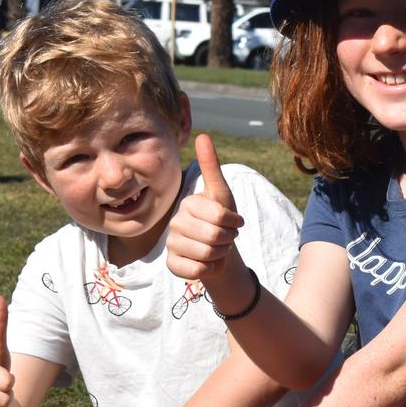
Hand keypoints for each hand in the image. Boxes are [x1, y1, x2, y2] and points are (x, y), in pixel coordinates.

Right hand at [167, 133, 245, 283]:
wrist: (219, 251)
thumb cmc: (222, 220)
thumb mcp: (222, 193)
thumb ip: (212, 166)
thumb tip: (203, 135)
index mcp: (188, 203)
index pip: (220, 215)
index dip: (234, 222)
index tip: (233, 222)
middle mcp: (175, 222)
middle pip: (214, 236)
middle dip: (228, 240)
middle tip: (226, 238)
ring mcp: (171, 244)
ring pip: (207, 254)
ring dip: (220, 254)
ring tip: (217, 249)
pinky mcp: (173, 265)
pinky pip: (197, 270)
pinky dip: (209, 269)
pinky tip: (207, 263)